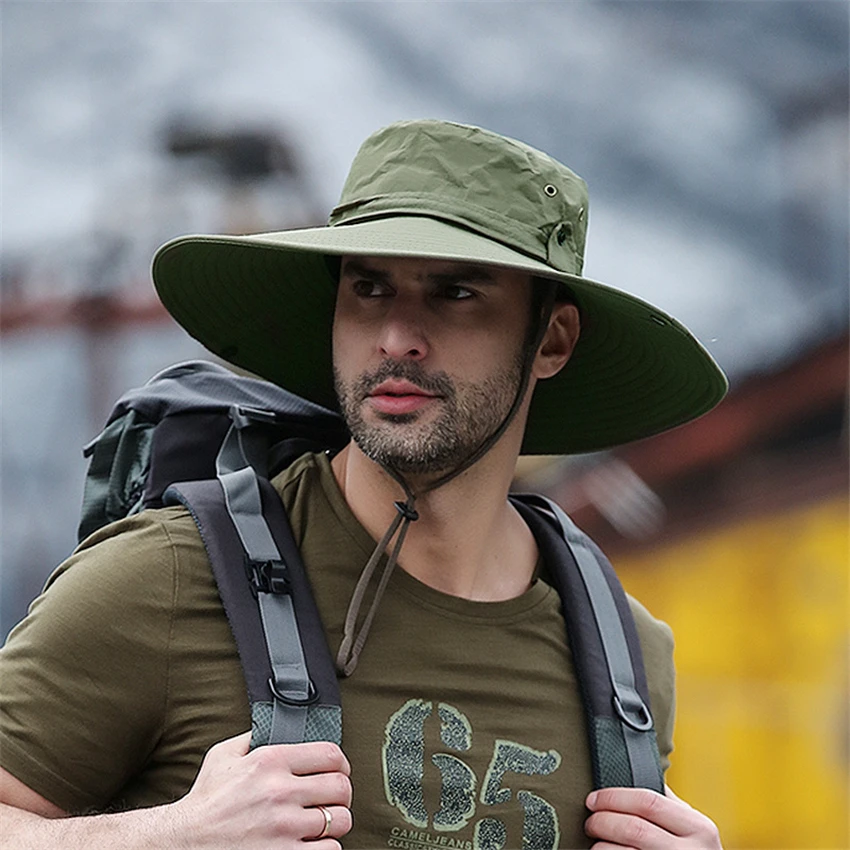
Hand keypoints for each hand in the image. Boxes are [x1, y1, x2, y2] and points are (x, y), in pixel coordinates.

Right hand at [170, 731, 352, 848]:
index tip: (339, 771)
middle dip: (342, 793)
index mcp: (270, 762)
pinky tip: (313, 843)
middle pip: (341, 788)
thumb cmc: (204, 801)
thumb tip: (275, 725)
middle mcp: (280, 792)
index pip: (330, 755)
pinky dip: (326, 848)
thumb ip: (253, 737)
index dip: (341, 763)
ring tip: (324, 822)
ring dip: (335, 822)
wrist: (183, 844)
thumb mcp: (223, 755)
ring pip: (339, 821)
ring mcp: (284, 828)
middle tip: (334, 798)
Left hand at [584, 784, 721, 849]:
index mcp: (698, 828)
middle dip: (603, 822)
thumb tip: (634, 776)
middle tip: (590, 823)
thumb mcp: (693, 828)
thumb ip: (670, 805)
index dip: (614, 797)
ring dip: (601, 847)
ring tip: (595, 843)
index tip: (593, 799)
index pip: (648, 802)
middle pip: (634, 828)